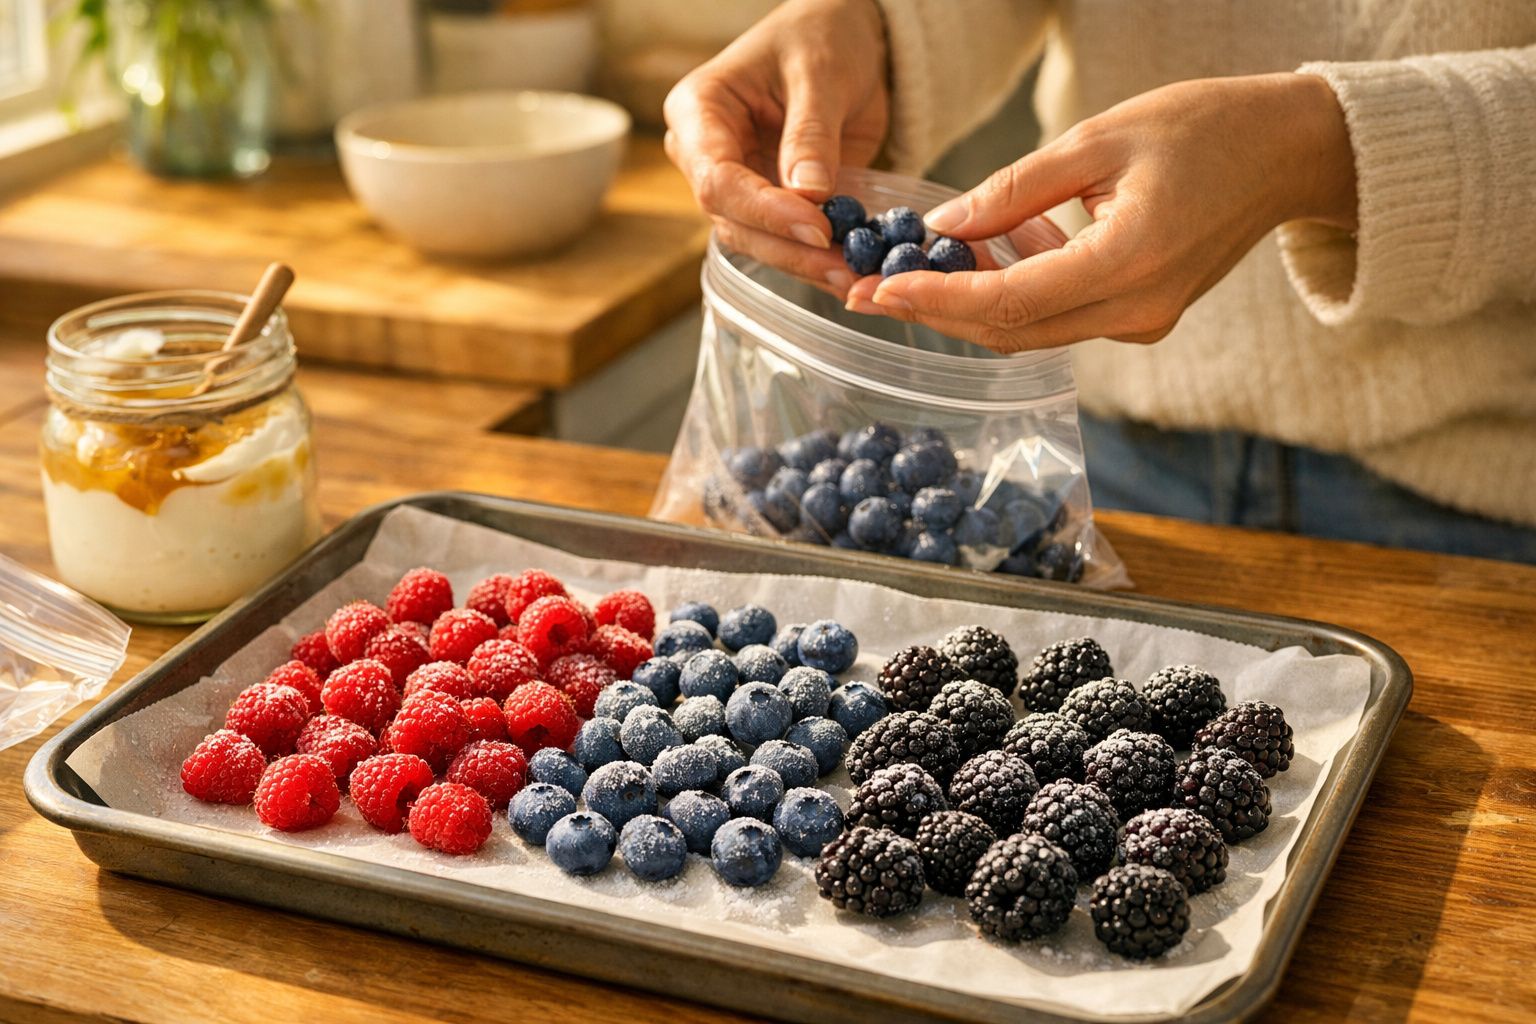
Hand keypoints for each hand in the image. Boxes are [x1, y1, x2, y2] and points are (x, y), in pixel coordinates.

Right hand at [663, 0, 888, 294]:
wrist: (845, 38)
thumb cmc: (820, 36)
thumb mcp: (819, 73)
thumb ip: (811, 133)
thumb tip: (809, 193)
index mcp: (697, 112)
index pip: (716, 178)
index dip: (764, 209)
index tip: (816, 225)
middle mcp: (705, 156)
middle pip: (733, 221)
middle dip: (787, 248)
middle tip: (841, 266)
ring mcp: (738, 186)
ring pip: (758, 242)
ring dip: (805, 264)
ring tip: (854, 277)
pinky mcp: (771, 206)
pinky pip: (787, 243)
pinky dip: (819, 260)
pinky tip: (853, 274)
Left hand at [846, 73, 1357, 350]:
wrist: (1288, 152)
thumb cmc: (1204, 128)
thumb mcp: (1098, 139)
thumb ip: (1013, 192)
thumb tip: (940, 230)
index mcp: (1129, 262)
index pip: (1010, 303)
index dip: (937, 302)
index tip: (878, 290)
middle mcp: (1136, 311)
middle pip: (1013, 333)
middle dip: (937, 315)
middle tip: (870, 291)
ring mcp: (1142, 322)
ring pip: (1032, 335)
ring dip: (968, 312)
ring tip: (908, 277)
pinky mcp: (1141, 317)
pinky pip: (1059, 322)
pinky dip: (1009, 303)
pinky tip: (974, 268)